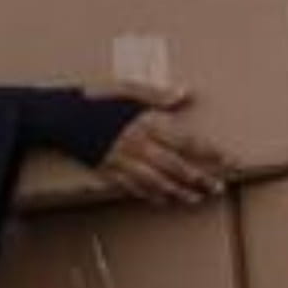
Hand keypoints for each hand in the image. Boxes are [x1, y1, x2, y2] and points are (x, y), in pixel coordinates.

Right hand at [92, 86, 228, 207]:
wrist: (58, 116)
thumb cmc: (93, 99)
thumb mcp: (126, 88)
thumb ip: (157, 93)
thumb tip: (186, 94)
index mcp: (146, 123)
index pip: (186, 141)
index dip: (210, 152)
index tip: (229, 160)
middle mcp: (137, 146)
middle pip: (175, 167)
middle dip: (199, 178)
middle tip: (218, 188)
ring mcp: (122, 161)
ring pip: (156, 182)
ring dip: (178, 191)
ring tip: (195, 198)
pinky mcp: (107, 171)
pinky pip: (133, 187)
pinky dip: (151, 195)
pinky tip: (163, 200)